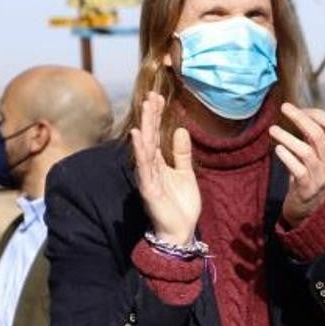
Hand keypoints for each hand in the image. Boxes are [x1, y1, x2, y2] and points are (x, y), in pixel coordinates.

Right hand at [130, 93, 200, 245]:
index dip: (157, 116)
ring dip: (145, 127)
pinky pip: (144, 167)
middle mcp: (151, 167)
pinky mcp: (149, 188)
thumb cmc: (181, 204)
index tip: (158, 97)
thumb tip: (181, 129)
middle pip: (150, 137)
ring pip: (145, 148)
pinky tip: (138, 135)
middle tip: (151, 95)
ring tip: (145, 107)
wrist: (181, 231)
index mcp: (160, 163)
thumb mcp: (186, 174)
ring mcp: (148, 177)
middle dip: (150, 116)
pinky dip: (140, 151)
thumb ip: (181, 153)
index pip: (157, 135)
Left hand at [271, 104, 324, 227]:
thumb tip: (296, 111)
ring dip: (287, 138)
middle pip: (318, 135)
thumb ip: (311, 137)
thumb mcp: (317, 155)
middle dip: (300, 118)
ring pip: (306, 151)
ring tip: (272, 129)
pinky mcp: (307, 188)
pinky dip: (287, 157)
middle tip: (284, 107)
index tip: (301, 109)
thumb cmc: (309, 174)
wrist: (309, 209)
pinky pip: (297, 169)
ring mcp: (320, 176)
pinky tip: (277, 149)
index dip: (318, 114)